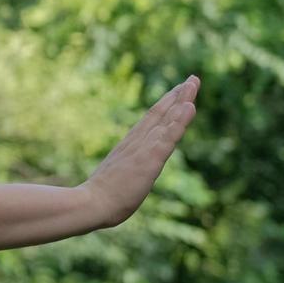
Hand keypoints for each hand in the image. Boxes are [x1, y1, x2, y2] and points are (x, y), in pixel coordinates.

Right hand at [79, 75, 200, 228]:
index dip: (166, 105)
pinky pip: (169, 136)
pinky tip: (190, 107)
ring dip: (181, 100)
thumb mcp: (116, 179)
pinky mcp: (150, 158)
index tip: (178, 91)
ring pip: (166, 119)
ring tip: (193, 83)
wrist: (90, 203)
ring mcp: (144, 148)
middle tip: (192, 78)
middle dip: (177, 96)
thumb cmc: (100, 197)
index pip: (152, 121)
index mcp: (130, 146)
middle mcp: (137, 142)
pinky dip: (179, 121)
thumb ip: (123, 172)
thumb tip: (121, 177)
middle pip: (161, 113)